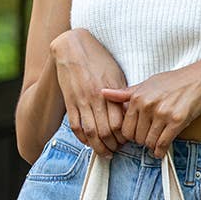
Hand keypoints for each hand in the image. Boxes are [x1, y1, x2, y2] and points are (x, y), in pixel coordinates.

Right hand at [50, 28, 128, 156]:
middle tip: (117, 150)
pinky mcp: (70, 101)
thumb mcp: (116, 74)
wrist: (73, 46)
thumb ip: (122, 95)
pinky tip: (89, 143)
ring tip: (105, 152)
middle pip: (105, 132)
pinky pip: (75, 126)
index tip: (127, 140)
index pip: (119, 123)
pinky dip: (82, 138)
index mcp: (110, 91)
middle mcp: (95, 98)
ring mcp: (81, 101)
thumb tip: (130, 114)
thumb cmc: (99, 59)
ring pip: (90, 133)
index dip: (124, 136)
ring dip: (98, 147)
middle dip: (112, 145)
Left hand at [100, 63, 200, 158]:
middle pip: (136, 137)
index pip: (125, 128)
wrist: (200, 79)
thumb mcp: (147, 84)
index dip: (130, 135)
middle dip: (141, 141)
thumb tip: (102, 93)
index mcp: (137, 97)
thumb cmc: (174, 81)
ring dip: (152, 146)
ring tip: (156, 141)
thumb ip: (125, 93)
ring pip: (149, 142)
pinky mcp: (176, 121)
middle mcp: (147, 105)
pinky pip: (163, 143)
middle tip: (148, 138)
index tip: (137, 134)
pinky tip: (161, 150)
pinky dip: (161, 151)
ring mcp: (162, 113)